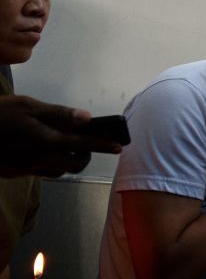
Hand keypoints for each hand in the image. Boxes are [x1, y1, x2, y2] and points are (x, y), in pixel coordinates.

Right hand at [0, 95, 122, 177]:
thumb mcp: (27, 105)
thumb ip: (58, 113)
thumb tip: (86, 118)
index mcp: (45, 138)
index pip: (83, 144)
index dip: (103, 145)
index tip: (118, 146)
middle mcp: (39, 157)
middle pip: (75, 164)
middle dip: (88, 156)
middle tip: (91, 146)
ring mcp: (26, 167)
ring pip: (59, 170)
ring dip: (70, 162)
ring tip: (72, 148)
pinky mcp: (15, 172)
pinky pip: (42, 172)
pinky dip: (52, 165)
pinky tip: (49, 153)